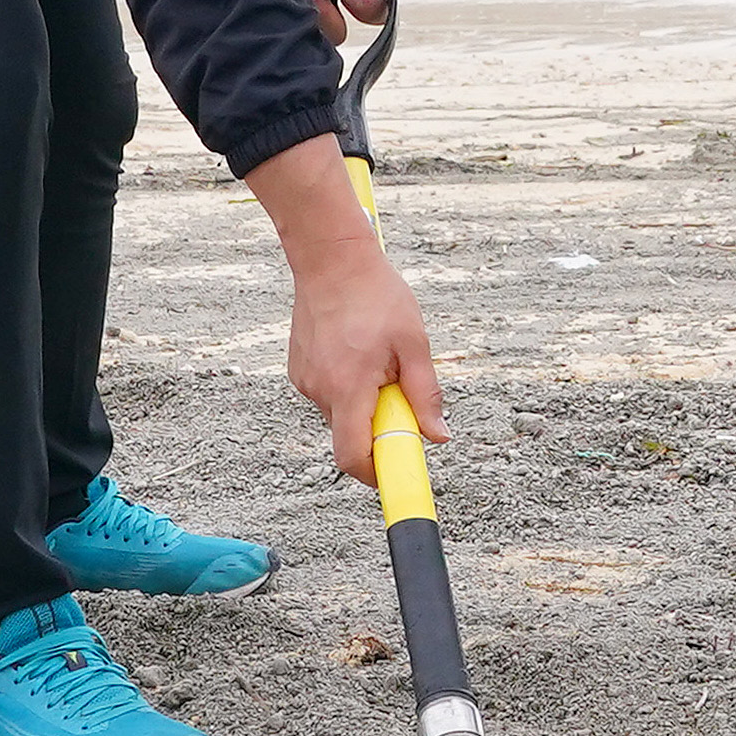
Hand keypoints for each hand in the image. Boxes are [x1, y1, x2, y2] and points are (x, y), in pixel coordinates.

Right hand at [245, 134, 444, 481]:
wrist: (330, 259)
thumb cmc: (377, 296)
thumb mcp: (414, 344)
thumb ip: (425, 395)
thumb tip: (437, 437)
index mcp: (350, 388)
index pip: (354, 457)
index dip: (377, 476)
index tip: (399, 476)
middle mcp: (320, 391)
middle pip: (352, 437)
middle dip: (380, 426)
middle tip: (398, 387)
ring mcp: (305, 382)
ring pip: (342, 414)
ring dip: (364, 401)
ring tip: (376, 356)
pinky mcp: (298, 371)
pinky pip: (329, 395)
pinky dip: (348, 386)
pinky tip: (356, 349)